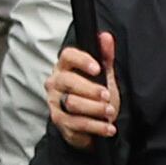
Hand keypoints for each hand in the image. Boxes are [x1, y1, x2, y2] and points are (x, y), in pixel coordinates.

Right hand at [42, 34, 118, 148]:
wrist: (89, 122)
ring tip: (110, 112)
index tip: (98, 68)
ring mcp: (55, 103)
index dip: (82, 60)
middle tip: (107, 95)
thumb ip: (105, 56)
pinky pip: (76, 124)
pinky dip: (95, 127)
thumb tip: (105, 37)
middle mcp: (56, 83)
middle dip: (90, 89)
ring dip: (94, 109)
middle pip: (68, 82)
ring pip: (71, 104)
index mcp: (64, 67)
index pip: (67, 56)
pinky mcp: (60, 122)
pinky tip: (108, 127)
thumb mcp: (103, 74)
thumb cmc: (93, 94)